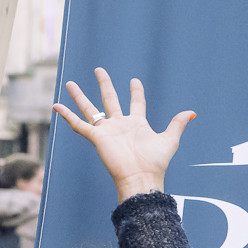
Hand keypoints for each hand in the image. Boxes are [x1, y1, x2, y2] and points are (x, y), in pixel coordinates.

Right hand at [51, 69, 193, 202]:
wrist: (141, 177)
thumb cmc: (155, 162)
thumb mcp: (170, 139)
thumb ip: (178, 124)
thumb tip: (191, 112)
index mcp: (137, 124)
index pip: (135, 103)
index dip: (135, 92)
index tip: (134, 81)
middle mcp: (120, 125)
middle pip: (110, 99)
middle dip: (105, 84)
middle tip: (99, 70)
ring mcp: (107, 131)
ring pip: (90, 109)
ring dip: (80, 96)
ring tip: (70, 83)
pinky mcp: (96, 137)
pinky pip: (78, 124)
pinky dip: (66, 115)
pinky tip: (56, 106)